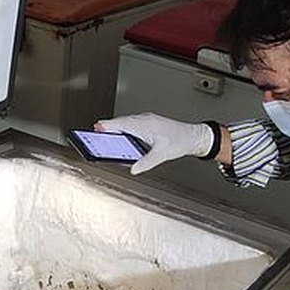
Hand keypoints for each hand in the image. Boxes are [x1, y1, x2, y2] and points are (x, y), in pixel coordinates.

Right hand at [95, 113, 213, 174]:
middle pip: (122, 122)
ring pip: (127, 122)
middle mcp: (145, 120)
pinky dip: (125, 128)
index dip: (108, 125)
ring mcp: (148, 121)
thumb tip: (133, 169)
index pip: (122, 123)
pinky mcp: (150, 124)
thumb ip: (145, 163)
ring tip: (106, 132)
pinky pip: (133, 124)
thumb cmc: (180, 141)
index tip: (97, 127)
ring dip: (117, 127)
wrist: (193, 136)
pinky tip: (124, 135)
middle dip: (109, 126)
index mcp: (145, 125)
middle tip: (96, 131)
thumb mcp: (161, 155)